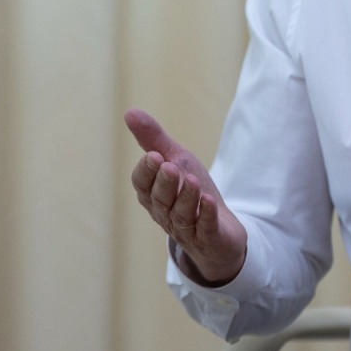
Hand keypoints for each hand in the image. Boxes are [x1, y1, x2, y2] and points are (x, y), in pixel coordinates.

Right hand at [125, 108, 247, 285]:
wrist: (221, 230)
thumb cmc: (193, 192)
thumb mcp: (177, 160)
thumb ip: (154, 140)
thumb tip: (129, 112)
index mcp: (154, 195)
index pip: (142, 185)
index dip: (147, 172)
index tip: (154, 155)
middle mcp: (166, 214)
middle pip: (160, 200)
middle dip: (164, 184)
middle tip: (170, 166)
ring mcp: (187, 229)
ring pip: (181, 215)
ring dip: (186, 197)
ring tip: (192, 181)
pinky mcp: (209, 238)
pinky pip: (204, 228)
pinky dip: (205, 215)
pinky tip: (209, 201)